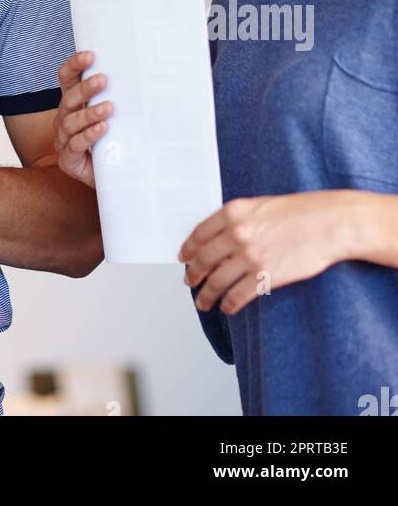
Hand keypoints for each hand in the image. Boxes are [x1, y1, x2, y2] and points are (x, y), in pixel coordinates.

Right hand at [52, 50, 113, 189]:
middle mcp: (65, 118)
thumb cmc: (115, 142)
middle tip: (103, 80)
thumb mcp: (116, 116)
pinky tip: (103, 129)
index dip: (75, 65)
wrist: (113, 178)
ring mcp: (64, 140)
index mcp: (74, 103)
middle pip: (68, 98)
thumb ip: (118, 98)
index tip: (90, 56)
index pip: (67, 77)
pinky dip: (89, 136)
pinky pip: (74, 145)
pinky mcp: (68, 160)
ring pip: (70, 122)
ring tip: (109, 108)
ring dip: (89, 113)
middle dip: (85, 88)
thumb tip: (145, 76)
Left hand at [179, 191, 349, 313]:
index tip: (184, 258)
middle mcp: (237, 233)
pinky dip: (229, 304)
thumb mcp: (261, 205)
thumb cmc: (301, 211)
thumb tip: (221, 237)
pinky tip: (227, 308)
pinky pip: (238, 295)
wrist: (329, 223)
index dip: (188, 249)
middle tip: (189, 282)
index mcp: (234, 212)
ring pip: (217, 281)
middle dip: (193, 274)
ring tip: (202, 302)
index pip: (200, 233)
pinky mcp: (265, 276)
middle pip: (204, 259)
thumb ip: (238, 218)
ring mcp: (250, 256)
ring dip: (206, 295)